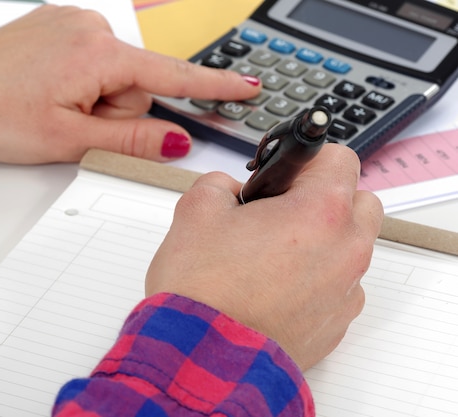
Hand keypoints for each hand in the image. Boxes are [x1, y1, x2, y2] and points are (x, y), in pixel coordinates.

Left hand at [0, 5, 260, 163]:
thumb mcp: (68, 138)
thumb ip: (129, 138)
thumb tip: (174, 139)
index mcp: (98, 55)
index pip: (172, 76)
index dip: (213, 87)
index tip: (249, 88)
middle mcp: (92, 30)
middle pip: (137, 85)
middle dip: (116, 111)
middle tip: (76, 123)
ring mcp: (75, 24)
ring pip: (115, 75)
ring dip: (98, 98)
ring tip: (57, 106)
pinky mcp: (62, 26)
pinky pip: (94, 59)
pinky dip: (84, 81)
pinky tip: (53, 89)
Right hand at [145, 144, 382, 370]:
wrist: (203, 360)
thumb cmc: (204, 291)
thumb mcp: (196, 210)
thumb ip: (218, 183)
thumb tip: (230, 191)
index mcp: (320, 212)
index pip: (339, 158)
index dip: (306, 159)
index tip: (285, 173)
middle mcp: (346, 250)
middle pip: (359, 202)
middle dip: (325, 198)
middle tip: (281, 211)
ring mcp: (345, 291)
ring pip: (350, 247)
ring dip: (322, 240)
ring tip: (272, 254)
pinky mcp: (336, 324)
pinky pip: (340, 287)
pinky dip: (317, 279)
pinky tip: (276, 287)